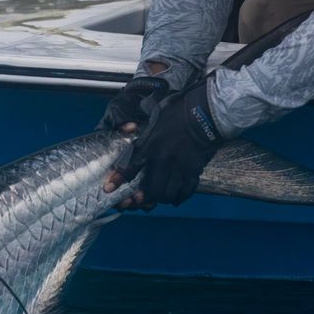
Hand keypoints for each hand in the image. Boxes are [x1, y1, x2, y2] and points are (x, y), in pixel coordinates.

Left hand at [104, 76, 224, 207]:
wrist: (205, 114)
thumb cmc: (178, 112)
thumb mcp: (155, 117)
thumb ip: (143, 130)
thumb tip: (130, 128)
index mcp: (151, 145)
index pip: (131, 166)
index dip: (118, 179)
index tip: (108, 188)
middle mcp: (164, 159)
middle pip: (152, 189)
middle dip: (143, 198)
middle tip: (136, 200)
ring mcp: (180, 167)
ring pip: (168, 193)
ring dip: (161, 198)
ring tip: (156, 198)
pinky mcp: (194, 170)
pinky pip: (186, 191)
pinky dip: (180, 197)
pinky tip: (175, 198)